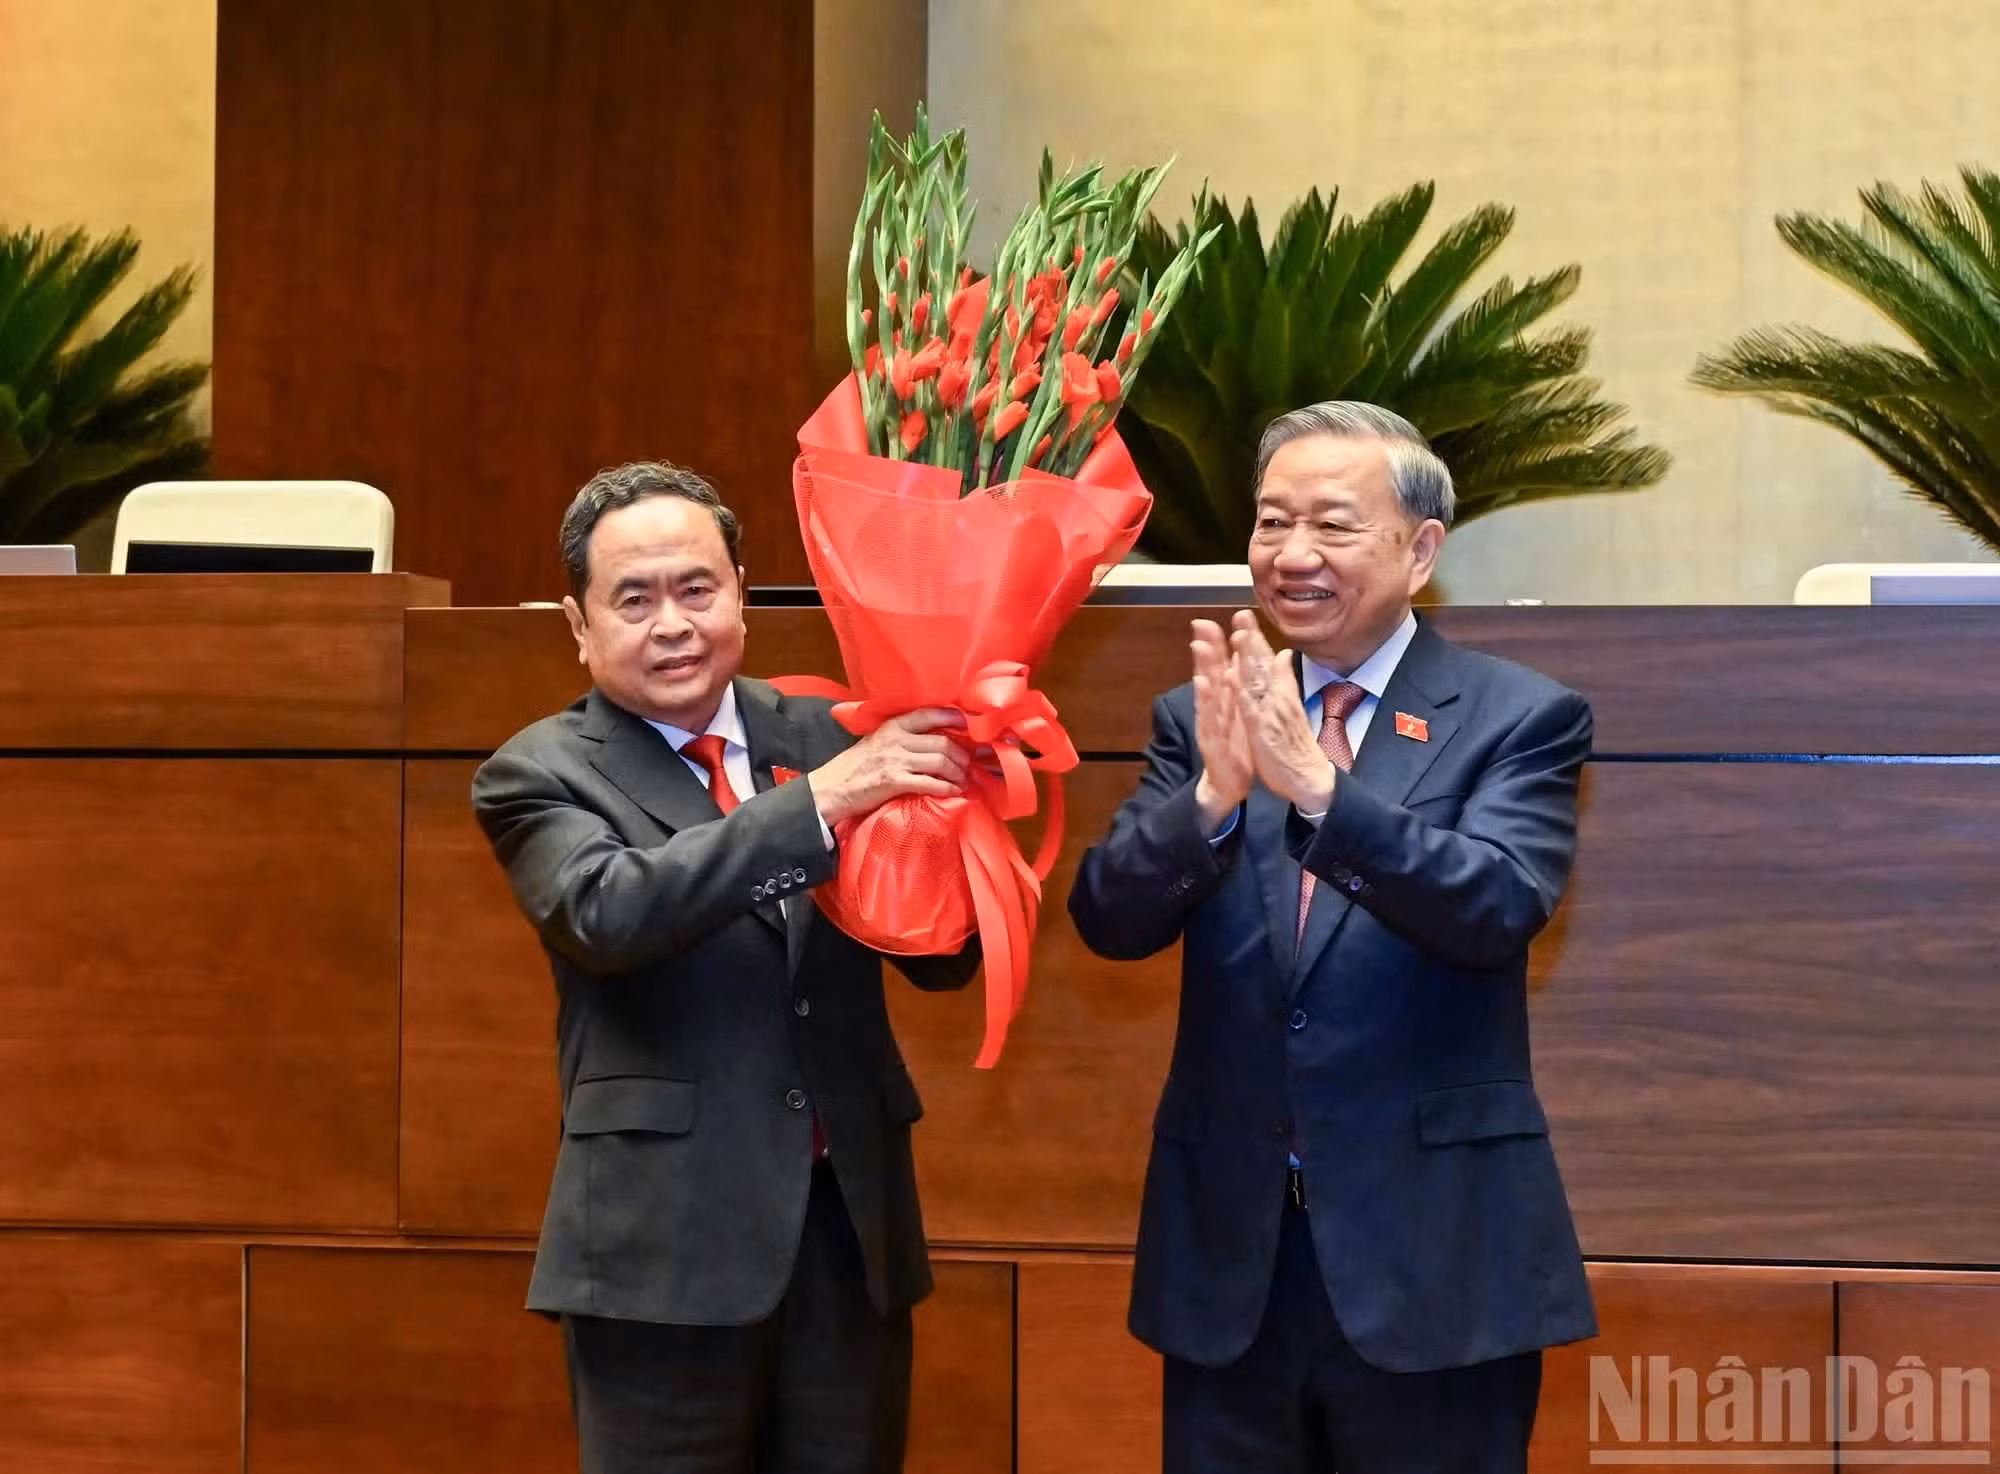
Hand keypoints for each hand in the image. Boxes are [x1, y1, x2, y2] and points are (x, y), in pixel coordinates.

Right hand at [808, 708, 969, 826]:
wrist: (832, 788)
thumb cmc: (855, 766)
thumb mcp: (876, 741)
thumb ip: (900, 737)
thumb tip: (932, 738)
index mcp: (892, 725)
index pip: (929, 714)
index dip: (952, 719)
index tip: (967, 726)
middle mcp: (896, 739)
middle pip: (942, 742)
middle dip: (962, 756)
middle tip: (969, 765)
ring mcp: (896, 760)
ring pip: (940, 762)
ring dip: (958, 774)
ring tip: (963, 781)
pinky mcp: (894, 782)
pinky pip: (930, 783)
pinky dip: (947, 788)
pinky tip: (953, 792)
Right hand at [1189, 618, 1251, 832]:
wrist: (1229, 783)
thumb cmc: (1235, 746)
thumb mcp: (1240, 714)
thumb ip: (1239, 688)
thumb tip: (1241, 660)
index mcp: (1224, 701)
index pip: (1219, 667)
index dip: (1216, 644)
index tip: (1212, 620)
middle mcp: (1213, 708)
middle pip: (1208, 673)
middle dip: (1206, 648)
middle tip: (1201, 624)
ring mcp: (1210, 723)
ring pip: (1206, 692)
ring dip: (1202, 668)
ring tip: (1200, 646)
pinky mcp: (1211, 740)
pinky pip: (1210, 717)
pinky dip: (1206, 701)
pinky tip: (1203, 685)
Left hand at [1228, 610, 1335, 814]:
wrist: (1308, 777)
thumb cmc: (1294, 744)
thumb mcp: (1289, 707)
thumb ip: (1283, 679)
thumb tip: (1282, 655)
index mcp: (1279, 693)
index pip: (1266, 660)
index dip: (1254, 637)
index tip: (1244, 615)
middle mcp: (1276, 698)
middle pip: (1262, 664)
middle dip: (1251, 637)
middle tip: (1241, 613)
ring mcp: (1270, 713)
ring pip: (1257, 681)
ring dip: (1247, 658)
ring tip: (1238, 634)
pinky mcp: (1263, 731)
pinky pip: (1251, 710)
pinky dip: (1242, 693)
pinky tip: (1233, 677)